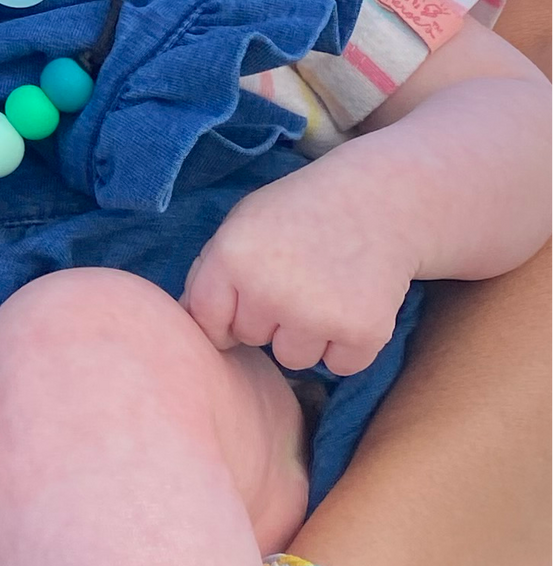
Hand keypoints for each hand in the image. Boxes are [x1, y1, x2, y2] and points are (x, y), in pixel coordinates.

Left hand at [181, 163, 415, 374]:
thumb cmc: (299, 214)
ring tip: (325, 290)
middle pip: (250, 339)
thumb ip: (209, 272)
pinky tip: (353, 303)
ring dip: (307, 336)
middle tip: (297, 278)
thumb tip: (185, 321)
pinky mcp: (362, 331)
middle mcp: (269, 290)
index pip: (206, 321)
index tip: (246, 296)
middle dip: (269, 317)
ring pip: (293, 358)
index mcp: (231, 258)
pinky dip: (348, 345)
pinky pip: (339, 366)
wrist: (380, 200)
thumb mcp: (241, 225)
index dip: (224, 314)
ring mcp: (316, 314)